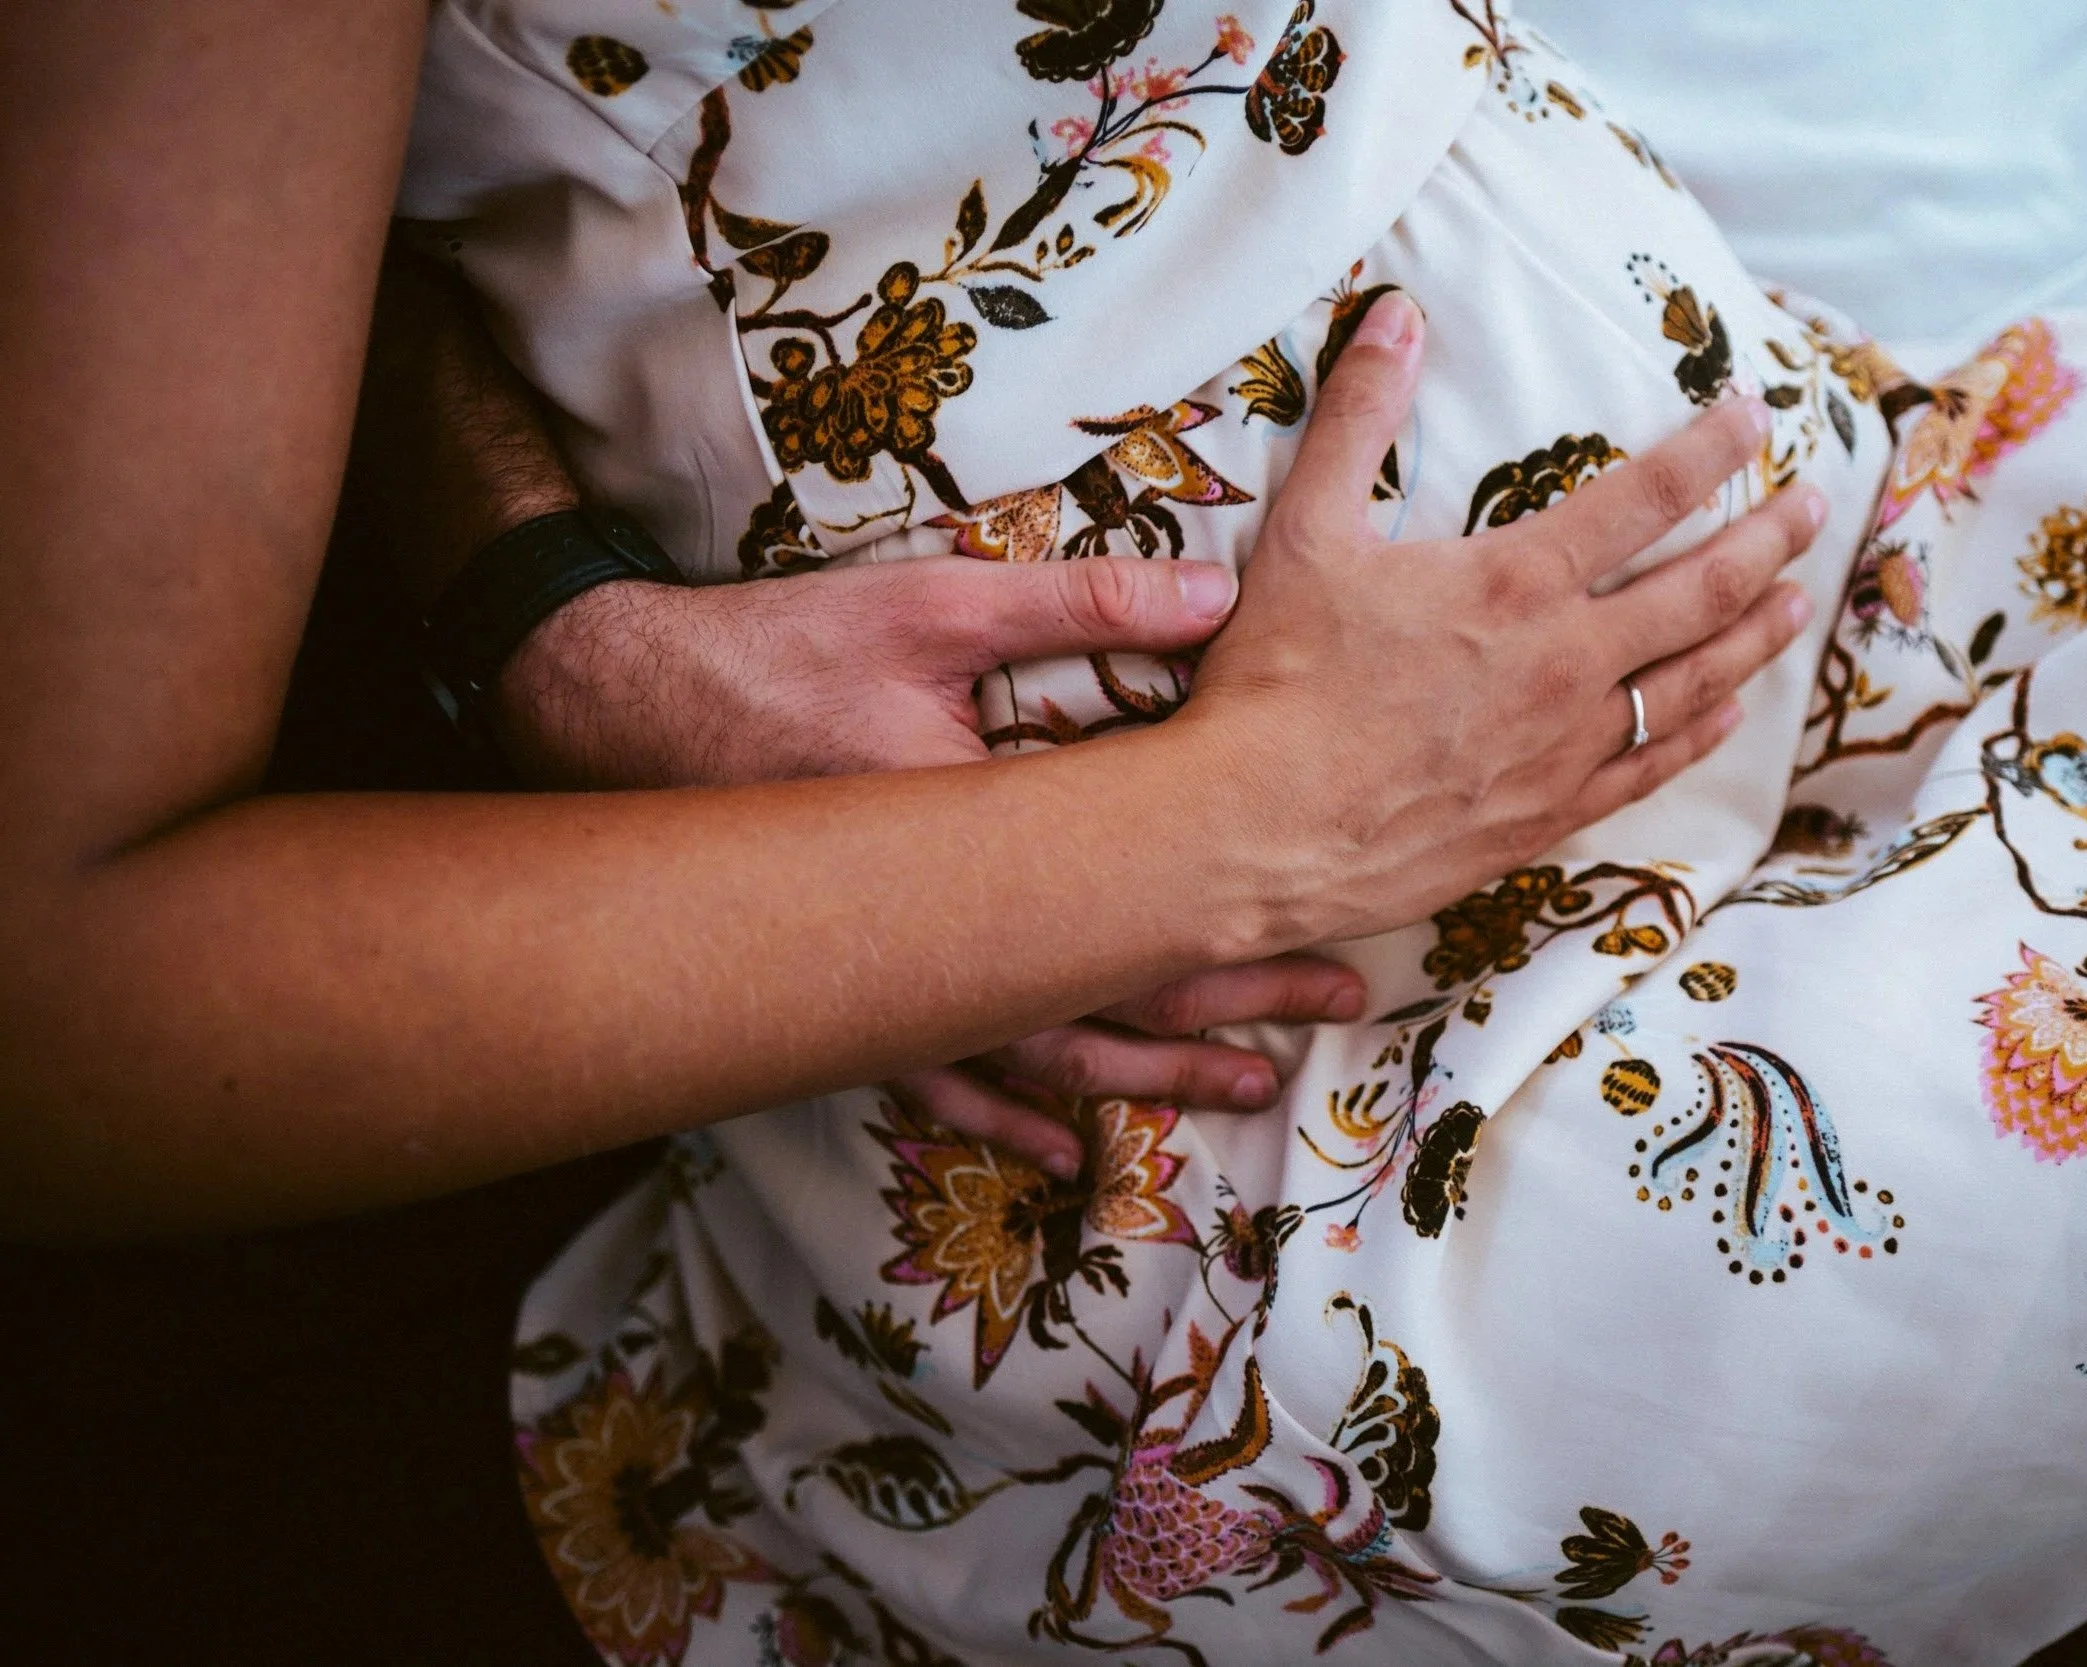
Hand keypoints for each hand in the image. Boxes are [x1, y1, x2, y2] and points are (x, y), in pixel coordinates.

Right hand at [496, 548, 1365, 1173]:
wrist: (615, 711)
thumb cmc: (770, 656)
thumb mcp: (926, 610)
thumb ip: (1077, 602)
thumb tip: (1221, 596)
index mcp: (974, 836)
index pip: (1137, 905)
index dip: (1243, 933)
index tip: (1334, 945)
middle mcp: (939, 931)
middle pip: (1111, 990)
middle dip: (1223, 1013)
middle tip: (1320, 1021)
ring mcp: (891, 974)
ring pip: (1042, 1050)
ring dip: (1144, 1073)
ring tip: (1239, 1092)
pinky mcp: (849, 988)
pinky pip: (938, 1075)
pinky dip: (1004, 1112)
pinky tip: (1059, 1149)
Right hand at [1177, 290, 1825, 948]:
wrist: (1261, 828)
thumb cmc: (1277, 680)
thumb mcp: (1306, 530)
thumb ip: (1358, 415)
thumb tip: (1397, 312)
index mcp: (1515, 582)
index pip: (1647, 498)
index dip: (1712, 450)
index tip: (1757, 417)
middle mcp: (1565, 661)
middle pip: (1701, 589)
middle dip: (1768, 540)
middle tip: (1813, 508)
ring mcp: (1568, 745)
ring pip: (1696, 680)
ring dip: (1754, 633)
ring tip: (1794, 601)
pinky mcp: (1551, 814)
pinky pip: (1652, 766)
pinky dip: (1701, 731)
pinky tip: (1726, 714)